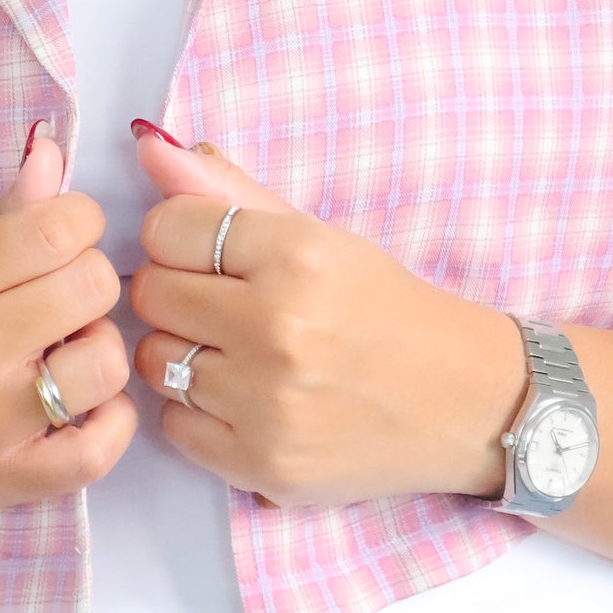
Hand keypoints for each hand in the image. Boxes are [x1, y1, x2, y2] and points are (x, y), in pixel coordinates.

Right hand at [0, 129, 136, 540]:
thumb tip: (54, 151)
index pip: (59, 228)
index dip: (76, 222)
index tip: (56, 237)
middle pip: (94, 287)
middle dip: (84, 280)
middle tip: (52, 296)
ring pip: (106, 362)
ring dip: (93, 347)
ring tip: (58, 351)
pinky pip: (100, 449)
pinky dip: (110, 421)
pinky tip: (81, 404)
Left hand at [128, 129, 527, 508]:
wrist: (463, 403)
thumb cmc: (386, 311)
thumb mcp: (321, 238)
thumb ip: (231, 193)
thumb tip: (148, 148)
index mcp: (297, 255)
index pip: (166, 229)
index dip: (180, 241)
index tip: (210, 257)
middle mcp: (279, 328)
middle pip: (152, 295)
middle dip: (177, 295)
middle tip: (223, 307)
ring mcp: (269, 403)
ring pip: (156, 361)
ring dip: (185, 354)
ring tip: (237, 355)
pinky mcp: (264, 464)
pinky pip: (174, 425)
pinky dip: (198, 413)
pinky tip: (244, 401)